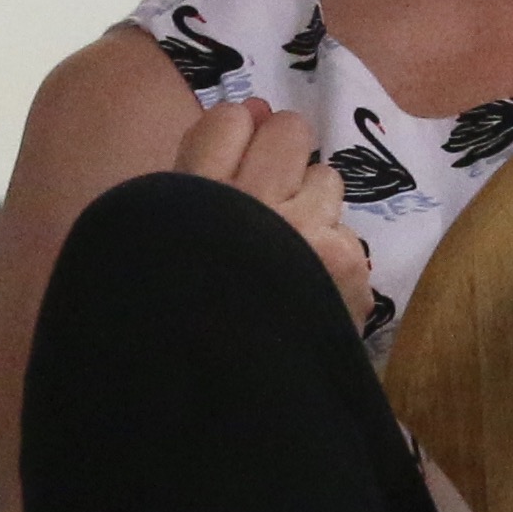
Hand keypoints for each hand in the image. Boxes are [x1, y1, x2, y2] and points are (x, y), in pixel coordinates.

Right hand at [175, 96, 376, 327]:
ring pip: (327, 177)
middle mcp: (246, 205)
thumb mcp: (163, 243)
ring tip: (290, 249)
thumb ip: (203, 173)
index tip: (234, 163)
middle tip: (271, 190)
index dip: (237, 136)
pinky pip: (349, 232)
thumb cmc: (179, 321)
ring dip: (312, 205)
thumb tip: (256, 108)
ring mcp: (304, 232)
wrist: (222, 403)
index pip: (228, 120)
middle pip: (288, 131)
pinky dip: (334, 257)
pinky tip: (310, 290)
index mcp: (186, 201)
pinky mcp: (346, 264)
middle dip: (283, 152)